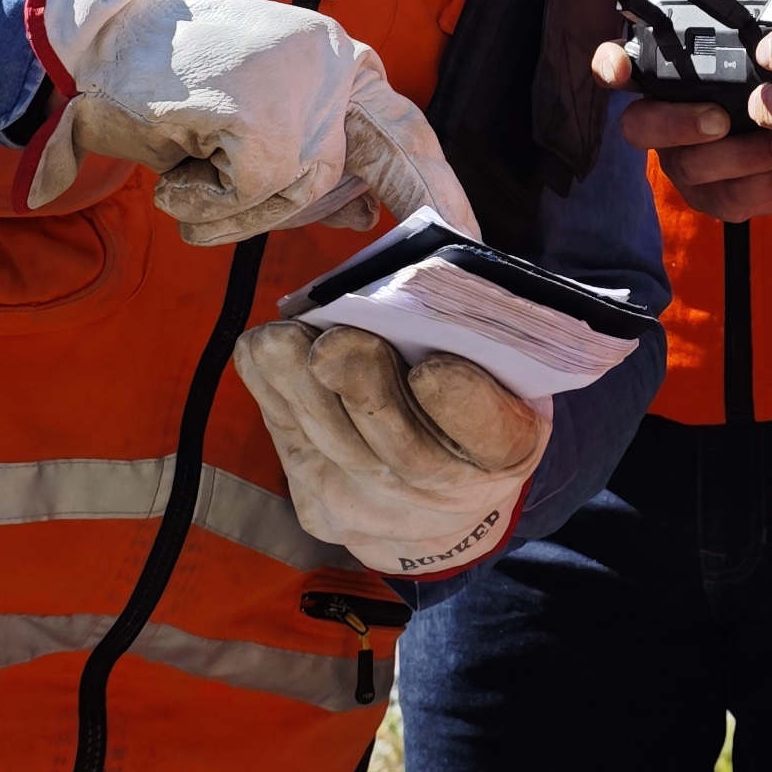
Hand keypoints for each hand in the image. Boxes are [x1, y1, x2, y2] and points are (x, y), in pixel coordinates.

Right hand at [28, 0, 479, 245]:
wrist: (103, 41)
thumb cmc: (173, 86)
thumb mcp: (254, 123)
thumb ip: (310, 161)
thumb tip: (366, 218)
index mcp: (336, 56)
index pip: (403, 125)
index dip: (435, 182)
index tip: (464, 233)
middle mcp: (333, 59)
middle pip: (390, 152)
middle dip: (431, 198)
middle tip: (462, 244)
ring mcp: (301, 83)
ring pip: (300, 191)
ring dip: (237, 207)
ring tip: (192, 172)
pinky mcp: (262, 117)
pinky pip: (249, 196)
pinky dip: (205, 199)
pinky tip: (178, 167)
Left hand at [234, 323, 548, 576]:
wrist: (436, 502)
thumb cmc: (468, 404)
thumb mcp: (503, 368)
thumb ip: (477, 328)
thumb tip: (436, 261)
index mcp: (507, 447)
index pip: (490, 431)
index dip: (461, 402)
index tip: (432, 367)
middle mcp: (445, 491)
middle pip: (402, 447)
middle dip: (365, 390)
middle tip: (336, 342)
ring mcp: (377, 510)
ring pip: (334, 446)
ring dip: (301, 388)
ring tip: (281, 340)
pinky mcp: (320, 508)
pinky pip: (290, 445)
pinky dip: (273, 392)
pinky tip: (264, 352)